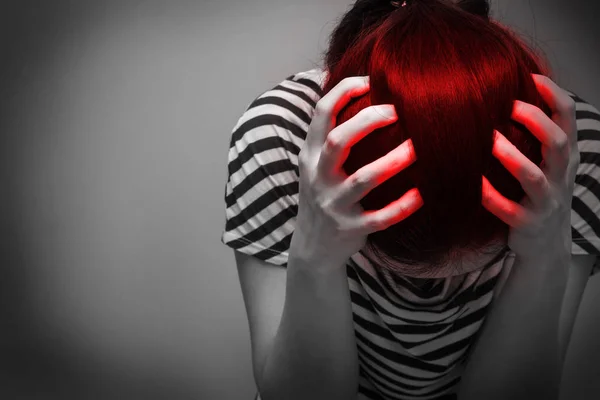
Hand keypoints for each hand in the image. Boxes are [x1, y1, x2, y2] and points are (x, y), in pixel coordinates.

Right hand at [291, 76, 423, 266]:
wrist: (312, 246)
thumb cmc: (323, 194)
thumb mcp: (315, 164)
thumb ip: (330, 135)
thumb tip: (358, 91)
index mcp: (310, 154)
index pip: (321, 112)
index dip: (345, 90)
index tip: (372, 81)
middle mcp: (318, 177)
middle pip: (339, 140)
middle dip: (369, 120)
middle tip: (398, 111)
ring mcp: (333, 204)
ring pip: (363, 179)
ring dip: (393, 161)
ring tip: (418, 148)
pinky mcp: (350, 228)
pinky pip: (380, 218)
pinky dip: (402, 206)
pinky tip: (422, 194)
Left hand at [482, 74, 579, 264]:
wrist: (546, 244)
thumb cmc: (540, 193)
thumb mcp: (548, 163)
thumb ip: (537, 133)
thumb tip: (510, 91)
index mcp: (566, 157)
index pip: (569, 118)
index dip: (554, 95)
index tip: (530, 76)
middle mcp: (561, 177)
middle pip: (559, 144)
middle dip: (537, 122)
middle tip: (509, 105)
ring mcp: (546, 202)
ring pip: (535, 178)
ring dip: (513, 157)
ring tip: (490, 141)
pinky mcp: (527, 224)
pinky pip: (510, 211)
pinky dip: (492, 197)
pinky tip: (474, 184)